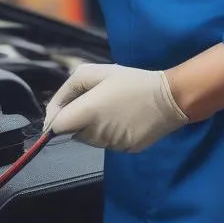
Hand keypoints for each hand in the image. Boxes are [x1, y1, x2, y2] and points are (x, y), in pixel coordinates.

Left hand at [43, 63, 188, 151]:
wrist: (169, 98)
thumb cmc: (131, 81)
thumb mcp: (96, 72)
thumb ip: (69, 90)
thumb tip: (54, 113)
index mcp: (88, 112)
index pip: (57, 127)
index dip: (56, 119)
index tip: (64, 110)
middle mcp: (97, 133)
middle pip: (74, 133)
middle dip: (78, 119)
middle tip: (96, 101)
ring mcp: (112, 145)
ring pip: (90, 139)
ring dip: (93, 127)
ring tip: (111, 108)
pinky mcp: (126, 150)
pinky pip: (108, 143)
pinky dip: (109, 134)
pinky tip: (123, 119)